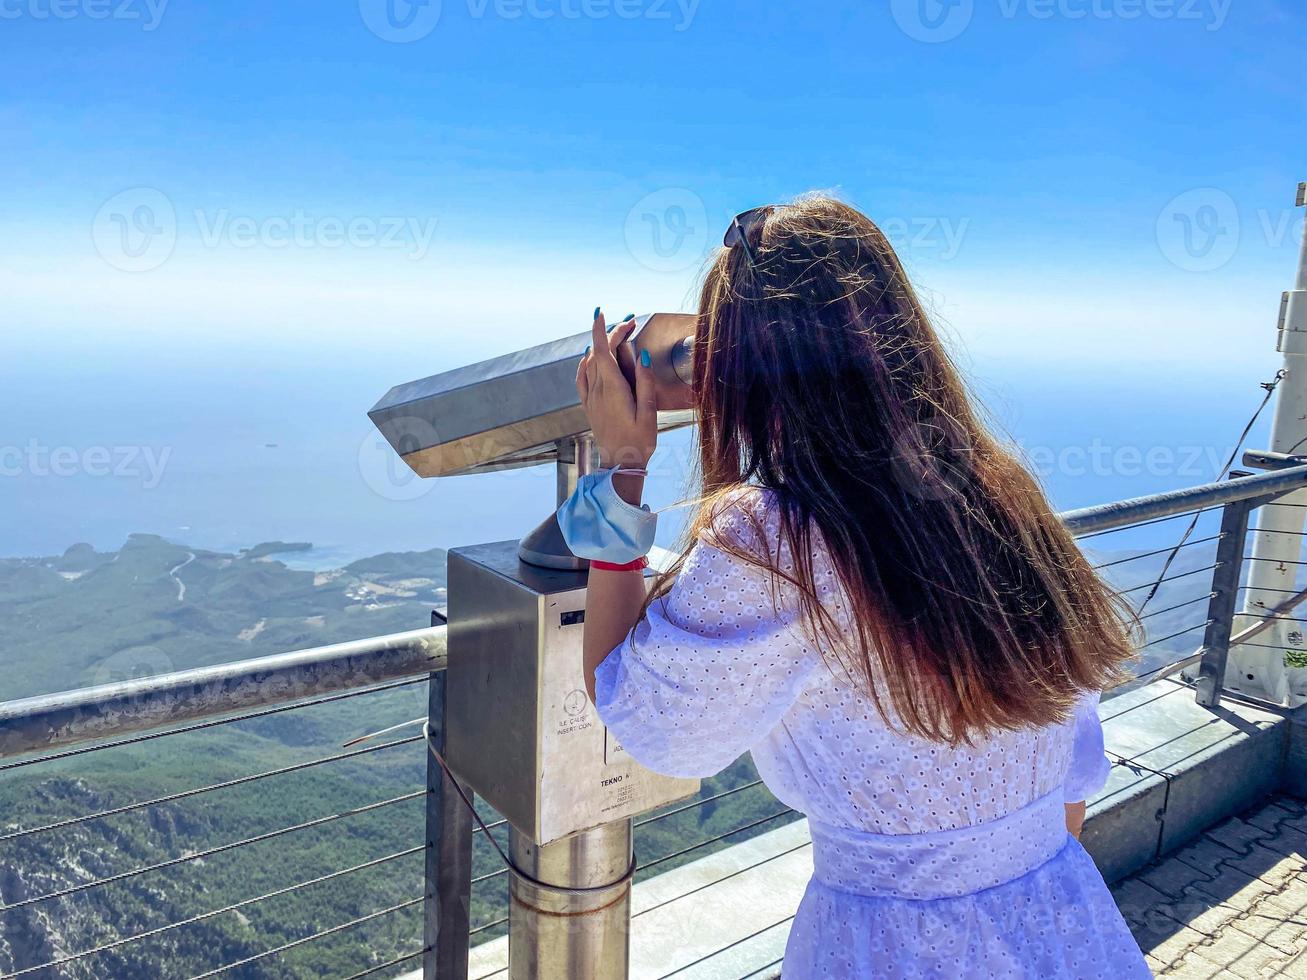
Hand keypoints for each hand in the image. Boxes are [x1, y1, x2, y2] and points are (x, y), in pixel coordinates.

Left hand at [576, 309, 656, 471]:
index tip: (600, 311)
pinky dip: (586, 361)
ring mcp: (591, 397)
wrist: (620, 465)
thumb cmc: (639, 441)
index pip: (601, 350)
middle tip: (631, 321)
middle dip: (611, 332)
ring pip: (590, 362)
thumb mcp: (649, 412)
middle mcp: (598, 390)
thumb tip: (640, 355)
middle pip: (598, 352)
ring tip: (618, 334)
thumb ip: (645, 382)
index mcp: (612, 389)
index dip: (600, 328)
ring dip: (601, 344)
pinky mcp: (589, 405)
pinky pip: (582, 377)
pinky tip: (591, 356)